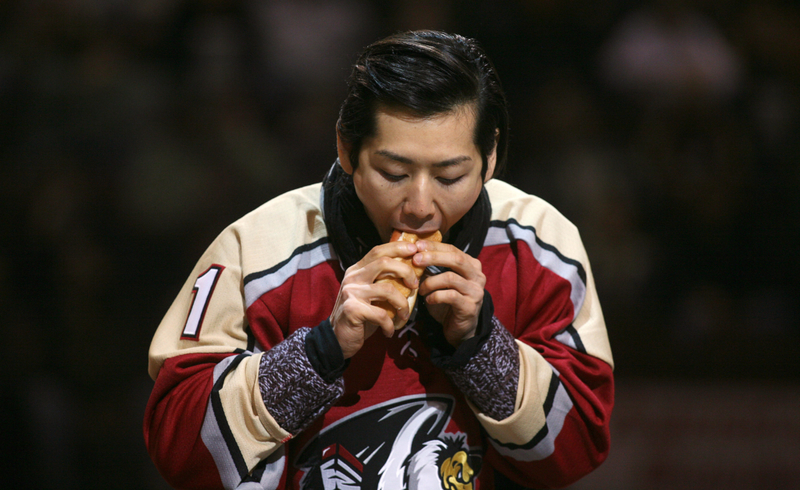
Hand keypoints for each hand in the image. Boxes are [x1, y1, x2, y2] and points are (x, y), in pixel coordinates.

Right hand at [330, 241, 419, 358]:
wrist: (338, 338)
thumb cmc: (360, 315)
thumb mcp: (369, 293)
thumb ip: (382, 280)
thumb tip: (411, 271)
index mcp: (357, 270)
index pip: (378, 251)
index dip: (398, 247)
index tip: (415, 249)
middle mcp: (353, 277)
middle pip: (384, 263)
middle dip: (406, 271)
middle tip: (415, 285)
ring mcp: (351, 292)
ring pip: (387, 289)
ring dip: (402, 304)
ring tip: (404, 314)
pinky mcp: (352, 310)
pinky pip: (381, 315)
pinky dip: (390, 325)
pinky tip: (389, 331)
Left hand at [414, 240, 485, 346]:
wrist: (460, 329)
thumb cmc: (448, 302)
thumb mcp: (440, 282)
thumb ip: (433, 268)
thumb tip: (414, 253)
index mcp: (472, 265)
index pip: (453, 250)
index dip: (435, 247)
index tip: (417, 245)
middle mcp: (477, 276)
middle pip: (456, 259)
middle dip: (433, 257)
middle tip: (415, 260)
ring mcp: (476, 291)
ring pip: (450, 278)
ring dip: (430, 282)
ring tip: (421, 289)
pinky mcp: (470, 306)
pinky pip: (450, 296)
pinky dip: (435, 296)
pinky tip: (428, 299)